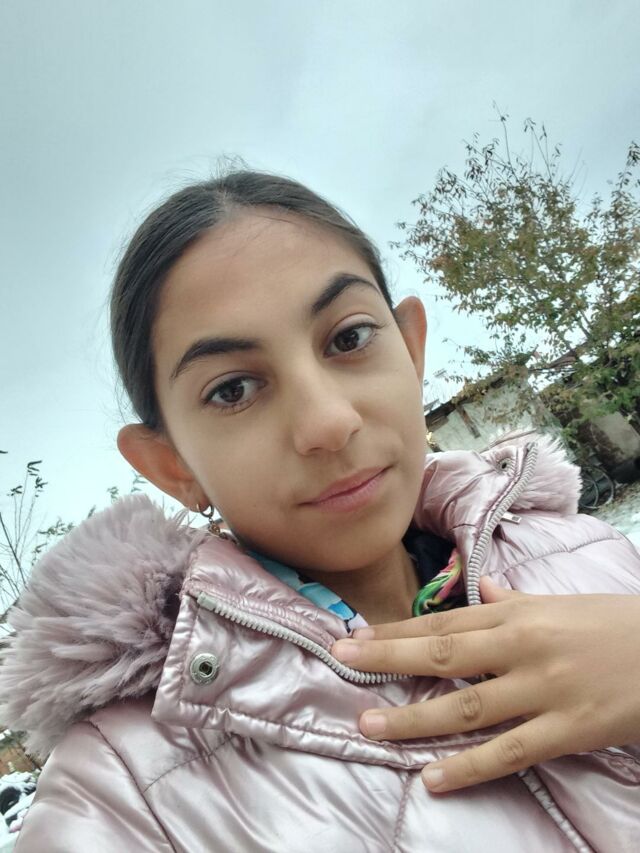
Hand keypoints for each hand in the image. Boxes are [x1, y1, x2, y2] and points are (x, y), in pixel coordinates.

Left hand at [331, 580, 639, 791]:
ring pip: (467, 706)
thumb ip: (513, 600)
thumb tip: (480, 586)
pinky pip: (509, 752)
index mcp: (517, 615)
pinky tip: (433, 778)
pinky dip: (469, 767)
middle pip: (443, 655)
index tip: (357, 635)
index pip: (444, 623)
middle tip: (342, 662)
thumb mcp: (559, 604)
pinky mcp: (566, 730)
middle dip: (389, 658)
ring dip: (414, 718)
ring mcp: (542, 690)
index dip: (397, 631)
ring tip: (369, 724)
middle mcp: (521, 648)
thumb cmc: (612, 624)